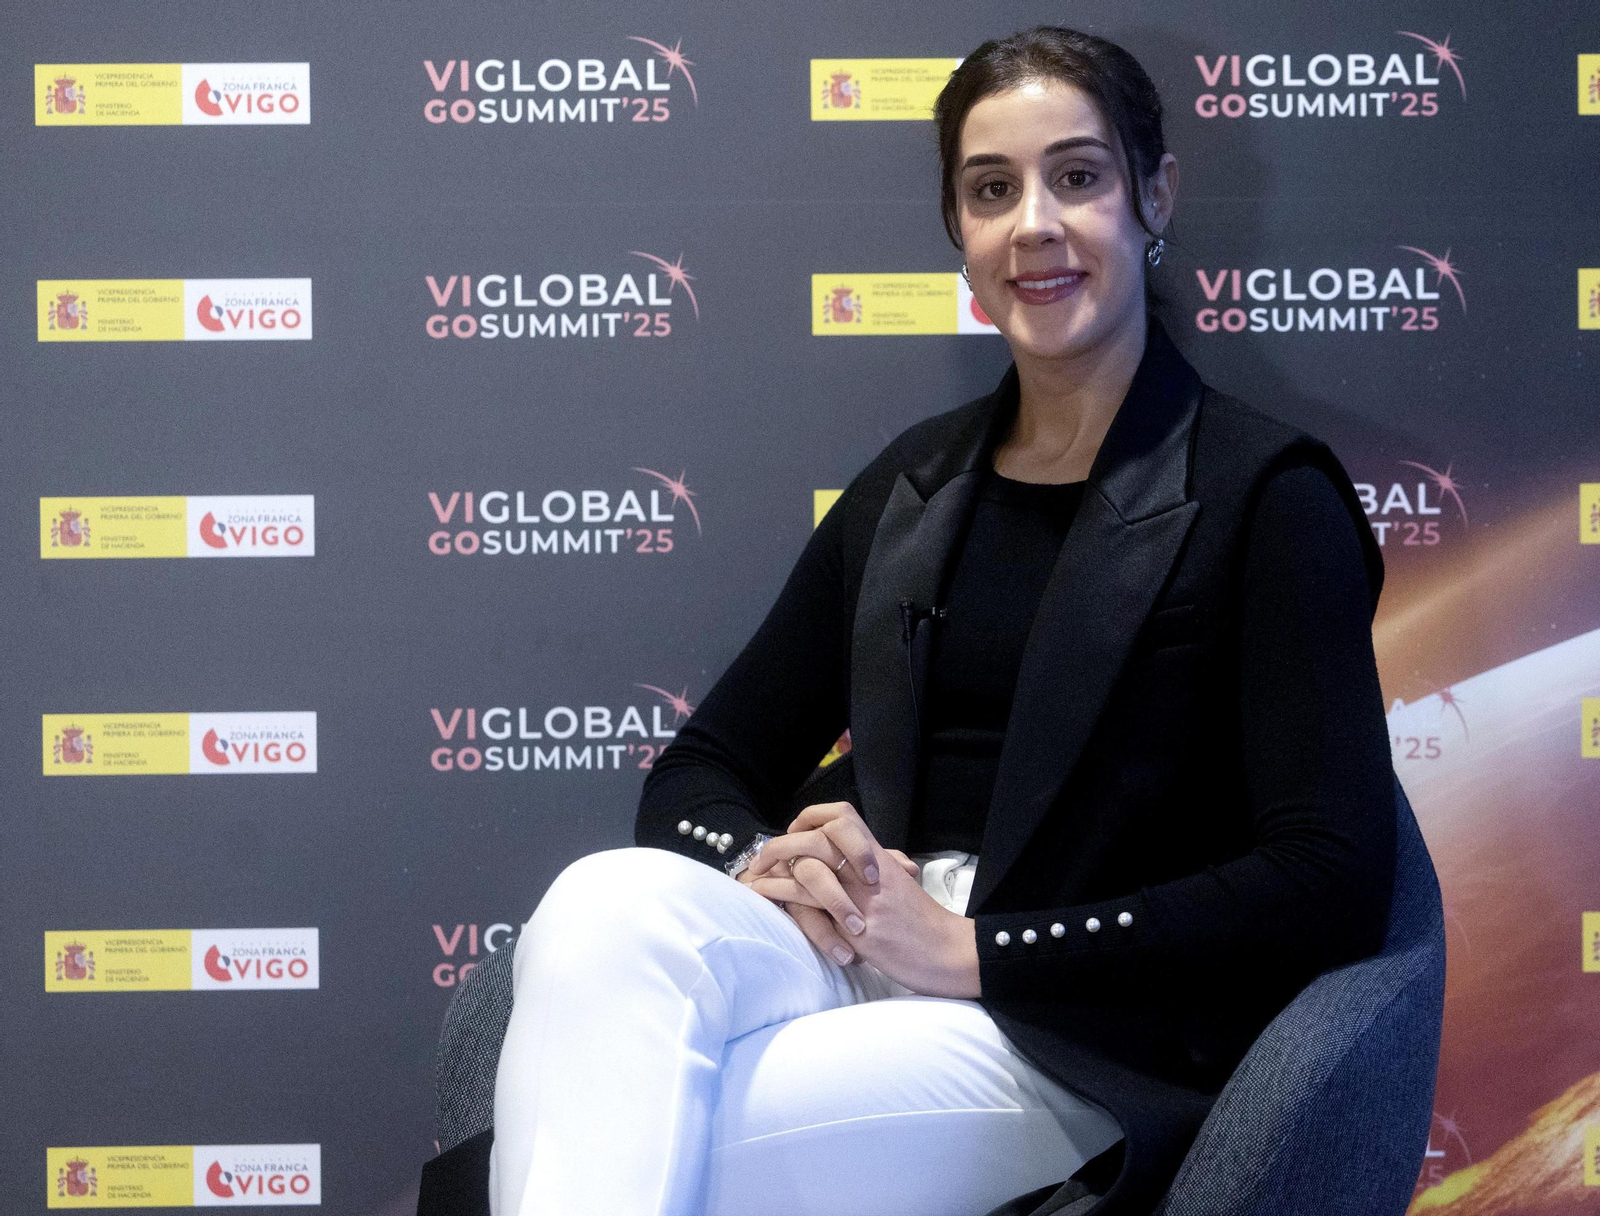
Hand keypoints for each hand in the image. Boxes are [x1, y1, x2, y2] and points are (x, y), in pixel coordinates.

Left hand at [743, 803, 979, 997]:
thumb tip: (848, 866)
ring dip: (774, 870)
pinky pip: (813, 904)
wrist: (950, 953)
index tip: (794, 832)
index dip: (811, 818)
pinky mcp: (858, 927)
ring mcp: (864, 897)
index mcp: (879, 858)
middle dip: (781, 845)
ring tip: (754, 878)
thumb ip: (874, 873)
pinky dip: (783, 896)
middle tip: (761, 859)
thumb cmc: (924, 927)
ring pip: (811, 866)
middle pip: (818, 837)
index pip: (842, 816)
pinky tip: (766, 898)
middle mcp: (870, 870)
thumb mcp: (898, 891)